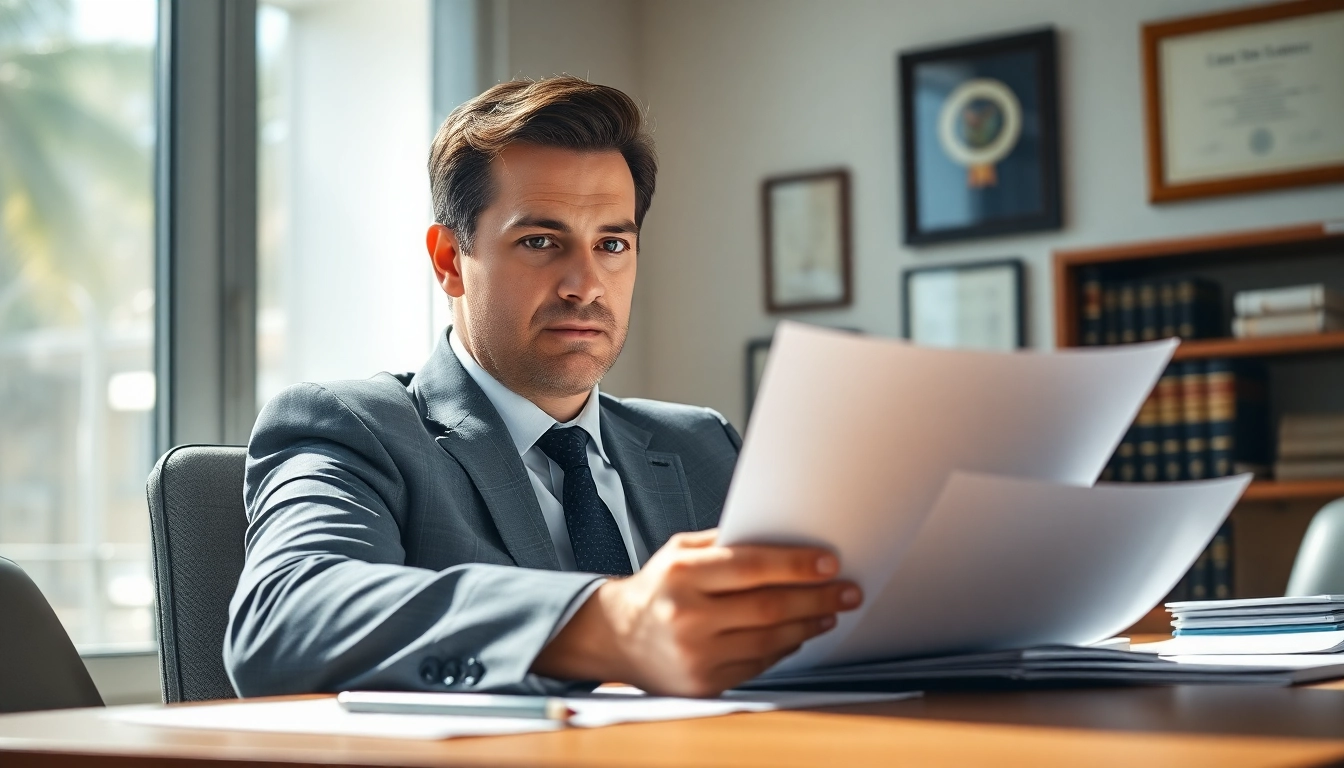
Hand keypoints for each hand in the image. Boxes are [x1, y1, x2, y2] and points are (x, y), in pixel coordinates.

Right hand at [531, 529, 861, 696]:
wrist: (617, 637)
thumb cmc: (655, 588)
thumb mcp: (679, 551)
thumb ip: (725, 543)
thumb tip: (782, 538)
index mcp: (681, 574)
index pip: (751, 566)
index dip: (796, 565)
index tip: (828, 563)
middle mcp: (686, 615)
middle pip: (769, 607)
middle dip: (816, 598)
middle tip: (846, 590)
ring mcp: (696, 654)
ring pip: (770, 640)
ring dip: (808, 625)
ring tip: (829, 611)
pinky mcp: (704, 683)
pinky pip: (759, 663)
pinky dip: (784, 648)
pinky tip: (798, 634)